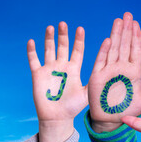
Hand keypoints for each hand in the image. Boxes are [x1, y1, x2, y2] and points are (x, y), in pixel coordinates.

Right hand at [27, 23, 87, 141]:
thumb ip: (95, 81)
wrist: (57, 117)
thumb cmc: (73, 107)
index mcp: (74, 68)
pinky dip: (32, 51)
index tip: (80, 28)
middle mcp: (61, 66)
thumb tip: (109, 71)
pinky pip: (33, 61)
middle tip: (63, 23)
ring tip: (51, 27)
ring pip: (48, 50)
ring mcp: (49, 69)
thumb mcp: (87, 93)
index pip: (77, 50)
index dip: (78, 40)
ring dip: (49, 39)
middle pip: (62, 46)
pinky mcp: (38, 75)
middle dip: (63, 35)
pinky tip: (31, 41)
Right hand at [87, 12, 140, 131]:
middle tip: (127, 14)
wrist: (109, 121)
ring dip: (116, 35)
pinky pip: (101, 61)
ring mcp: (108, 71)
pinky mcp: (97, 77)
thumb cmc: (126, 111)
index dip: (136, 36)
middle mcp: (121, 68)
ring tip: (118, 21)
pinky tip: (108, 40)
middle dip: (126, 30)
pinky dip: (104, 51)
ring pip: (113, 48)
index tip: (137, 23)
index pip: (135, 50)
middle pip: (124, 45)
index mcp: (133, 71)